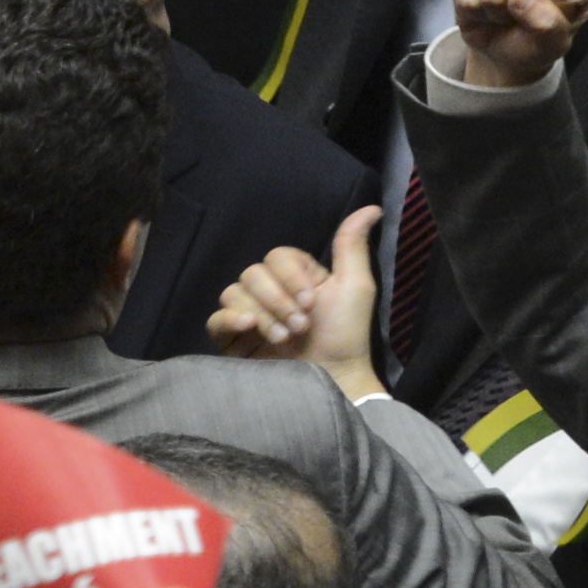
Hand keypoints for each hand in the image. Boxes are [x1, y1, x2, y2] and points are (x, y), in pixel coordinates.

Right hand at [205, 206, 381, 400]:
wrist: (333, 379)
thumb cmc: (346, 334)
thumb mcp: (355, 286)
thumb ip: (351, 246)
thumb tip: (372, 208)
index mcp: (295, 277)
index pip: (275, 256)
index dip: (290, 277)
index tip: (312, 301)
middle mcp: (269, 293)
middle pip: (252, 274)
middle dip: (278, 300)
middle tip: (302, 325)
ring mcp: (249, 315)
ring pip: (233, 294)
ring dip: (263, 315)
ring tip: (284, 337)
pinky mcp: (232, 339)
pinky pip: (215, 319)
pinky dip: (230, 320)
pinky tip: (250, 329)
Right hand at [453, 0, 587, 88]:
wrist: (503, 47)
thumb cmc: (536, 44)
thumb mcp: (553, 45)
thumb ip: (548, 25)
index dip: (546, 9)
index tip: (545, 20)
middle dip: (513, 7)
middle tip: (520, 18)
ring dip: (491, 7)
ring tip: (503, 13)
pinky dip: (471, 5)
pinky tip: (485, 6)